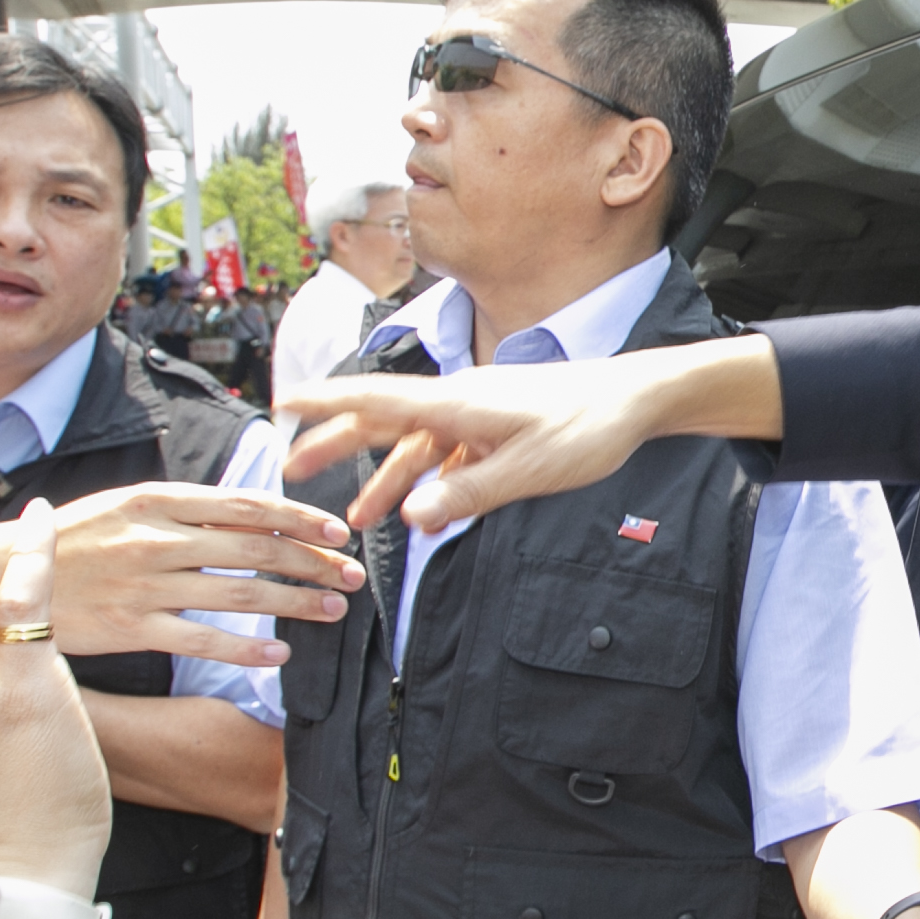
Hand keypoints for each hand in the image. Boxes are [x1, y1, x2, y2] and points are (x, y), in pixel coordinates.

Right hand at [36, 483, 363, 665]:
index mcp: (157, 499)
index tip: (337, 531)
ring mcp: (146, 584)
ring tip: (332, 608)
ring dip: (295, 601)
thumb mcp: (121, 505)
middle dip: (313, 561)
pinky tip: (281, 652)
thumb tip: (245, 512)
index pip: (247, 505)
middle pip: (255, 549)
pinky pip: (204, 640)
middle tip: (352, 573)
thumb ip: (180, 509)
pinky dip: (247, 648)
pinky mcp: (133, 628)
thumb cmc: (65, 542)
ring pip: (241, 593)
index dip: (299, 518)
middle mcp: (157, 538)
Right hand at [284, 343, 748, 532]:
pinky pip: (451, 457)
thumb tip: (410, 518)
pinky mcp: (499, 429)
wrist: (637, 402)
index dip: (325, 402)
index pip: (376, 400)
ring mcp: (478, 415)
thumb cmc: (588, 428)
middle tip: (292, 465)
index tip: (283, 403)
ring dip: (385, 480)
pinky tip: (426, 517)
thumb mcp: (527, 471)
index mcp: (457, 404)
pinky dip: (431, 484)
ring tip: (355, 519)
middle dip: (335, 444)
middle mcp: (459, 402)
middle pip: (383, 421)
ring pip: (417, 447)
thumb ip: (467, 495)